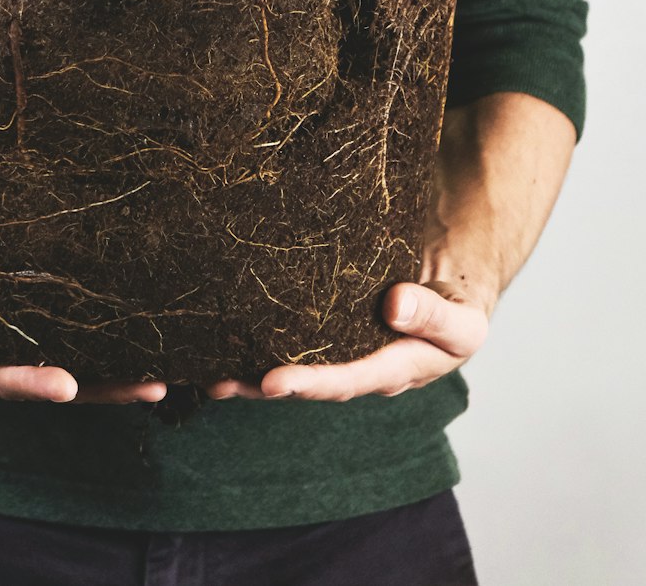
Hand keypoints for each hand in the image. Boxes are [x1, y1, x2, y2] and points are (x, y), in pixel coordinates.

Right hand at [0, 278, 168, 404]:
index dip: (31, 382)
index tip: (66, 384)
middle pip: (56, 378)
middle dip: (106, 386)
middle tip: (153, 385)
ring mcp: (21, 346)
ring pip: (80, 359)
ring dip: (125, 367)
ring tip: (175, 368)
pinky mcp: (43, 320)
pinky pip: (86, 329)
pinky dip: (121, 333)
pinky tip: (166, 323)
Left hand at [206, 280, 489, 401]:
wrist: (454, 287)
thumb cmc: (459, 306)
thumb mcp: (464, 318)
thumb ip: (436, 316)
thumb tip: (395, 306)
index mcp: (395, 371)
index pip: (346, 380)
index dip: (309, 383)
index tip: (272, 382)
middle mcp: (360, 368)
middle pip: (307, 382)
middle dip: (263, 385)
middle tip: (222, 382)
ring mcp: (341, 351)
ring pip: (291, 366)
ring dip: (248, 373)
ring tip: (208, 372)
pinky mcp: (326, 330)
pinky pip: (290, 339)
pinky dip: (255, 343)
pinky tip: (221, 340)